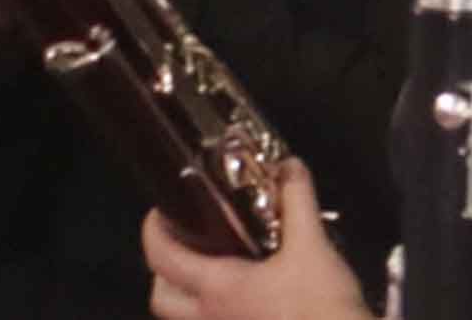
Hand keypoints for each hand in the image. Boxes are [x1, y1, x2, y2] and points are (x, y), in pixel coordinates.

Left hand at [143, 157, 370, 319]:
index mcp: (217, 287)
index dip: (153, 231)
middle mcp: (211, 316)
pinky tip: (246, 292)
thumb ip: (297, 201)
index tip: (160, 211)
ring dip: (188, 291)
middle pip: (161, 299)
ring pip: (186, 317)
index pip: (163, 259)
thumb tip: (288, 166)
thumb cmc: (319, 303)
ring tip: (217, 264)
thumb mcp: (312, 245)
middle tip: (185, 243)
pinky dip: (217, 306)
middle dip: (163, 271)